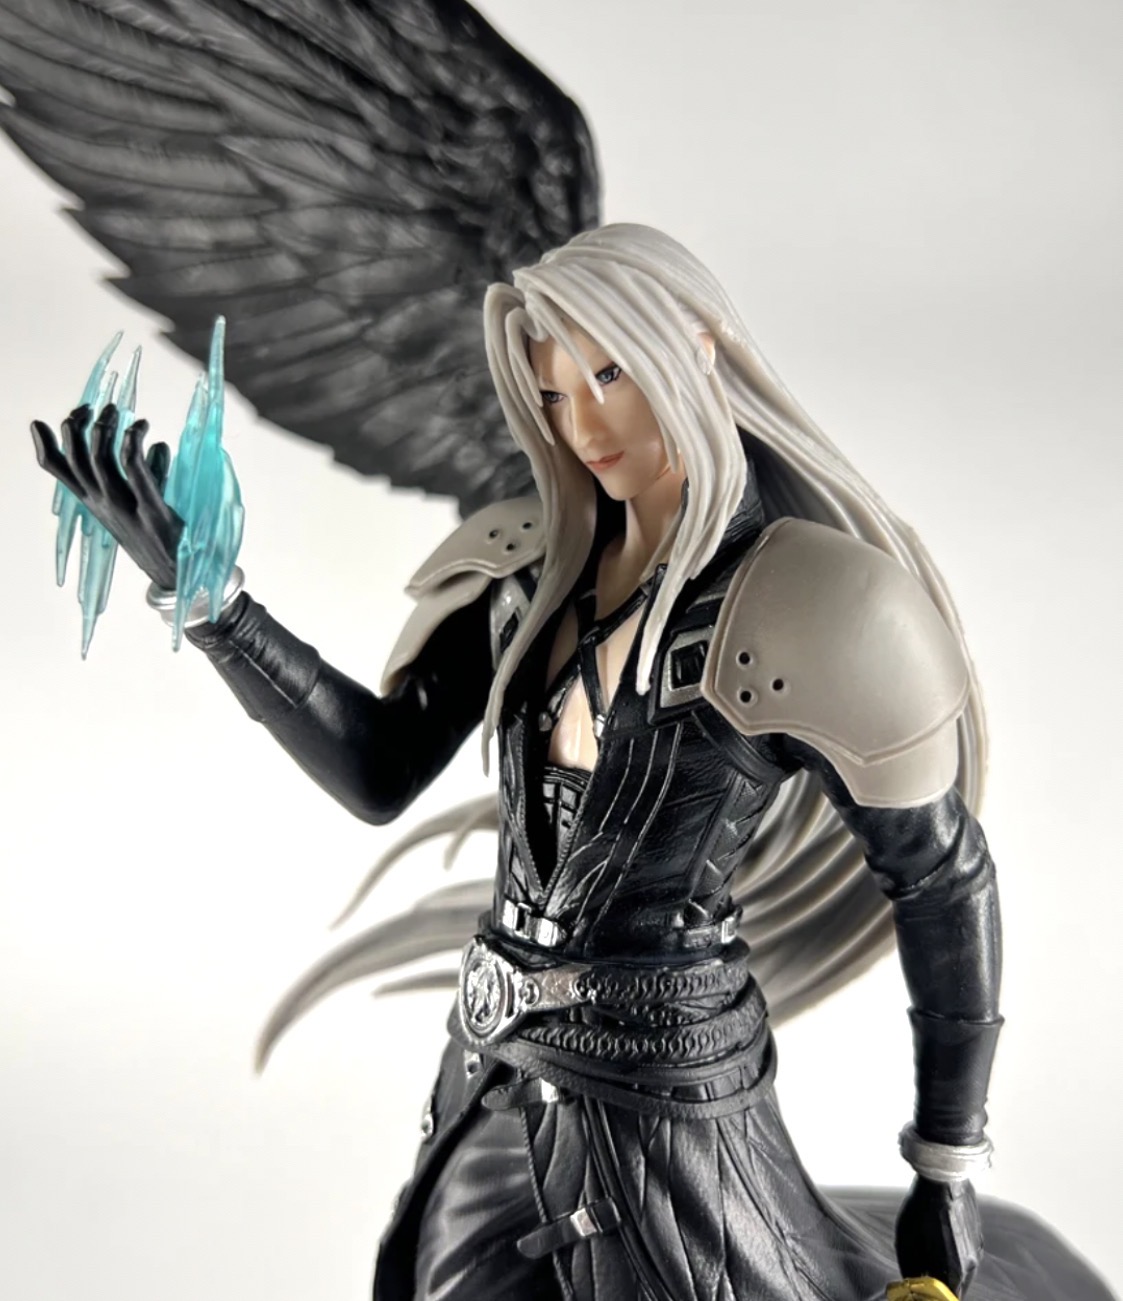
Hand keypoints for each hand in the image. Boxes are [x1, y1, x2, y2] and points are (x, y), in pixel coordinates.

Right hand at [31, 403, 182, 589]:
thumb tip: (158, 446)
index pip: (57, 469)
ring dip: (106, 428)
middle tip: (96, 407)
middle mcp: (102, 504)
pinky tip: (142, 428)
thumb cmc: (162, 537)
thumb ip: (148, 474)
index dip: (46, 442)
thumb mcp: (142, 504)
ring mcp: (123, 508)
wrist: (178, 576)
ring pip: (100, 458)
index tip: (50, 418)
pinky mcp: (150, 510)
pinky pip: (133, 468)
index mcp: (94, 503)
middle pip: (77, 457)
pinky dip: (133, 441)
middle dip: (79, 425)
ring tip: (119, 413)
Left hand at [895, 1175, 982, 1297]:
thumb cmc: (922, 1211)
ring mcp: (977, 1248)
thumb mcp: (906, 1243)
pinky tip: (940, 1236)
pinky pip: (965, 1250)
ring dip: (946, 1266)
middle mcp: (971, 1265)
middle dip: (940, 1282)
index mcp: (955, 1273)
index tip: (924, 1291)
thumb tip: (912, 1281)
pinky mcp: (977, 1233)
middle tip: (925, 1274)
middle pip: (956, 1285)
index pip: (948, 1298)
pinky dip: (953, 1250)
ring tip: (929, 1252)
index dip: (934, 1296)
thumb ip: (911, 1269)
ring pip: (961, 1268)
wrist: (942, 1180)